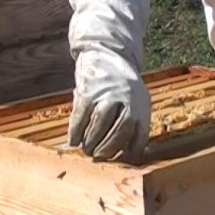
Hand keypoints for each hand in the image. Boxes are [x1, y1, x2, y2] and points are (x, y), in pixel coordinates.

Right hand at [67, 48, 150, 162]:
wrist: (106, 55)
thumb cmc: (122, 87)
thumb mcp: (136, 100)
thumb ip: (134, 124)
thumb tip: (130, 155)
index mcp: (141, 104)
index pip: (139, 132)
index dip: (132, 150)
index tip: (123, 160)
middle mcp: (127, 98)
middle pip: (121, 128)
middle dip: (108, 147)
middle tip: (99, 157)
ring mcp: (106, 93)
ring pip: (100, 122)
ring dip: (92, 141)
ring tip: (87, 150)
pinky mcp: (87, 90)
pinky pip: (80, 115)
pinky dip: (76, 130)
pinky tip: (73, 141)